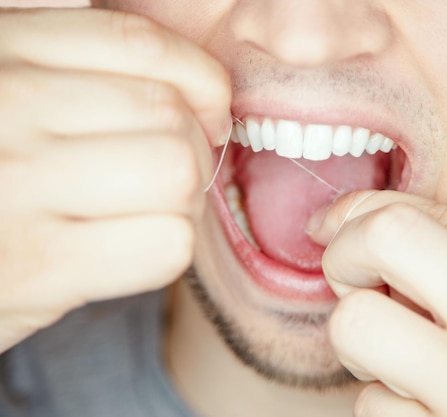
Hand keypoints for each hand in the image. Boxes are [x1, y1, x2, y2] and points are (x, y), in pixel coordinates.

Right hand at [0, 8, 230, 351]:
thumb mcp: (14, 97)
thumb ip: (75, 70)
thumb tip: (192, 84)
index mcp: (5, 51)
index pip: (141, 44)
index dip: (202, 80)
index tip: (208, 113)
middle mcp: (8, 106)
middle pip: (169, 115)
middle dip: (195, 152)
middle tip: (172, 178)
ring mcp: (19, 184)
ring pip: (177, 174)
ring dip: (185, 203)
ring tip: (151, 213)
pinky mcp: (41, 264)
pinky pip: (167, 243)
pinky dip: (168, 249)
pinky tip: (131, 251)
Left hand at [308, 190, 446, 415]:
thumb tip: (360, 224)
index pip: (426, 214)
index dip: (363, 215)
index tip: (336, 229)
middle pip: (389, 237)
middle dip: (346, 254)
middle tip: (352, 284)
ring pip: (354, 322)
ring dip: (357, 345)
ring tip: (395, 364)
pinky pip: (370, 404)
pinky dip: (382, 406)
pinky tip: (420, 412)